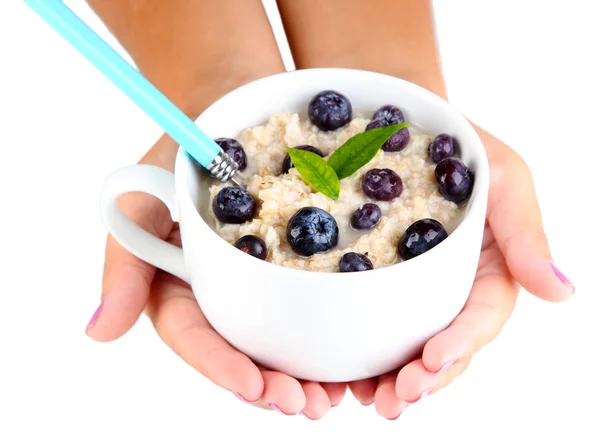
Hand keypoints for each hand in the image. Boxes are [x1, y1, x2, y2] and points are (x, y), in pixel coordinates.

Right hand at [86, 133, 345, 419]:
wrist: (232, 113)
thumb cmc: (182, 152)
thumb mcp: (143, 195)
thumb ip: (125, 260)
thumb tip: (99, 331)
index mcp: (181, 289)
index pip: (197, 337)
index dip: (223, 367)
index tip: (255, 386)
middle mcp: (221, 295)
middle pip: (244, 353)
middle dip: (274, 386)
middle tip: (308, 406)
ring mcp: (260, 283)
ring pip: (281, 341)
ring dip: (309, 375)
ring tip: (340, 396)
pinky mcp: (298, 266)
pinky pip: (315, 305)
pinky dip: (333, 334)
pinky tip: (357, 356)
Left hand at [347, 125, 574, 418]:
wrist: (405, 125)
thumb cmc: (465, 147)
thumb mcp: (505, 176)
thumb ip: (526, 233)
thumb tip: (563, 292)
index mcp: (488, 271)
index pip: (481, 317)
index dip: (460, 344)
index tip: (431, 362)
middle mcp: (452, 288)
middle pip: (443, 343)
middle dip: (422, 378)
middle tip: (391, 401)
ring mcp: (415, 288)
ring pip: (406, 343)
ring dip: (386, 378)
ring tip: (361, 399)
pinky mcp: (377, 280)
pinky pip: (369, 318)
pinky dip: (356, 347)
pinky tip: (337, 370)